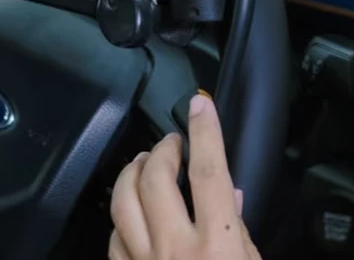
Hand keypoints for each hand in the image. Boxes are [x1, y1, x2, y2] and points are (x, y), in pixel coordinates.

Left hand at [108, 93, 260, 259]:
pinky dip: (121, 219)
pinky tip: (132, 212)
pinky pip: (114, 239)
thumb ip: (239, 233)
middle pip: (155, 180)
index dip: (204, 133)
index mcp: (217, 245)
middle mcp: (176, 250)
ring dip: (131, 175)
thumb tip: (230, 196)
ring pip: (123, 204)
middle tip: (171, 143)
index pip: (208, 173)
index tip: (201, 107)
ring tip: (142, 163)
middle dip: (161, 151)